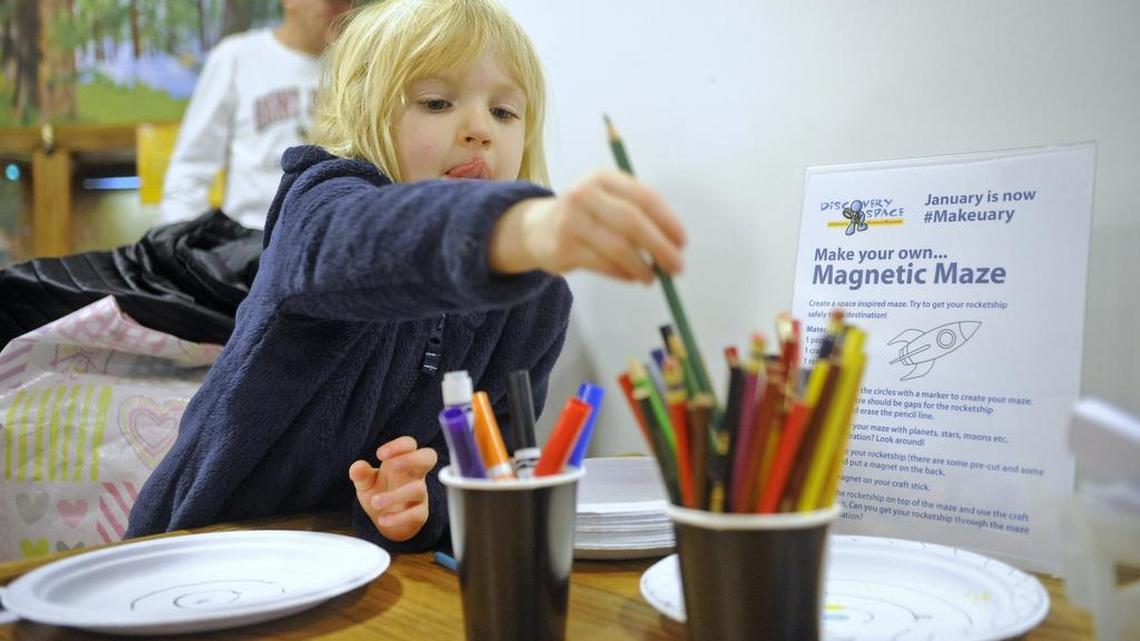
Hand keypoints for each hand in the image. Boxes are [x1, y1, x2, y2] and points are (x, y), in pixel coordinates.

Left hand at [349, 436, 437, 541]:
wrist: (386, 520)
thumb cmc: (379, 493)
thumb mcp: (366, 483)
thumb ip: (361, 475)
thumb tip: (356, 467)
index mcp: (402, 462)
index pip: (409, 444)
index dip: (398, 446)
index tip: (379, 455)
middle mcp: (415, 475)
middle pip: (429, 457)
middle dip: (412, 458)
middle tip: (392, 466)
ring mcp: (420, 494)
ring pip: (418, 489)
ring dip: (395, 495)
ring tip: (375, 502)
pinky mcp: (420, 513)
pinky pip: (416, 513)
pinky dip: (398, 517)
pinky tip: (383, 519)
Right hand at [489, 169, 685, 281]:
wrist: (538, 228)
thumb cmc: (588, 215)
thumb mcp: (609, 201)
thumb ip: (640, 215)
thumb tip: (674, 246)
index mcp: (603, 177)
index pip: (644, 197)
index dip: (668, 221)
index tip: (682, 242)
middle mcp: (584, 194)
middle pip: (632, 222)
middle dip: (659, 247)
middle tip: (676, 267)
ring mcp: (571, 221)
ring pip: (618, 248)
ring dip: (642, 267)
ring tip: (652, 277)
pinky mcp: (563, 247)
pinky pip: (603, 265)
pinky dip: (623, 274)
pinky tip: (632, 277)